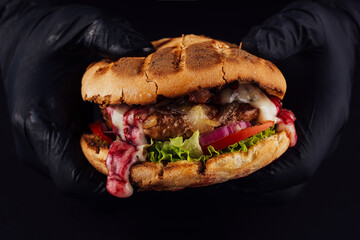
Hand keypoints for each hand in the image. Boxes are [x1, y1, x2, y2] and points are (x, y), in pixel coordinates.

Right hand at [0, 1, 153, 197]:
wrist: (20, 37)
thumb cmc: (47, 35)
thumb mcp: (82, 26)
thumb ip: (113, 37)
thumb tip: (148, 53)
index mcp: (42, 121)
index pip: (72, 179)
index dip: (109, 187)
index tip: (141, 180)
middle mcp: (36, 143)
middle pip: (79, 186)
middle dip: (117, 182)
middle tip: (151, 168)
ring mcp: (40, 146)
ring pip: (79, 179)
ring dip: (111, 173)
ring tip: (142, 157)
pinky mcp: (48, 143)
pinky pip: (77, 165)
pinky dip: (102, 162)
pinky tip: (124, 146)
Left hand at [225, 0, 359, 202]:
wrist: (335, 34)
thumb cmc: (324, 33)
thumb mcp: (306, 25)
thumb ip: (282, 37)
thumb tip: (248, 49)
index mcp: (325, 116)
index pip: (301, 164)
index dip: (266, 175)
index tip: (233, 171)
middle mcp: (316, 134)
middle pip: (287, 183)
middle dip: (250, 185)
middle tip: (215, 174)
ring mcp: (304, 137)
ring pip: (279, 180)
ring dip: (246, 182)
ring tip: (213, 170)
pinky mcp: (291, 134)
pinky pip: (272, 164)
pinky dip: (247, 167)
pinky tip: (223, 153)